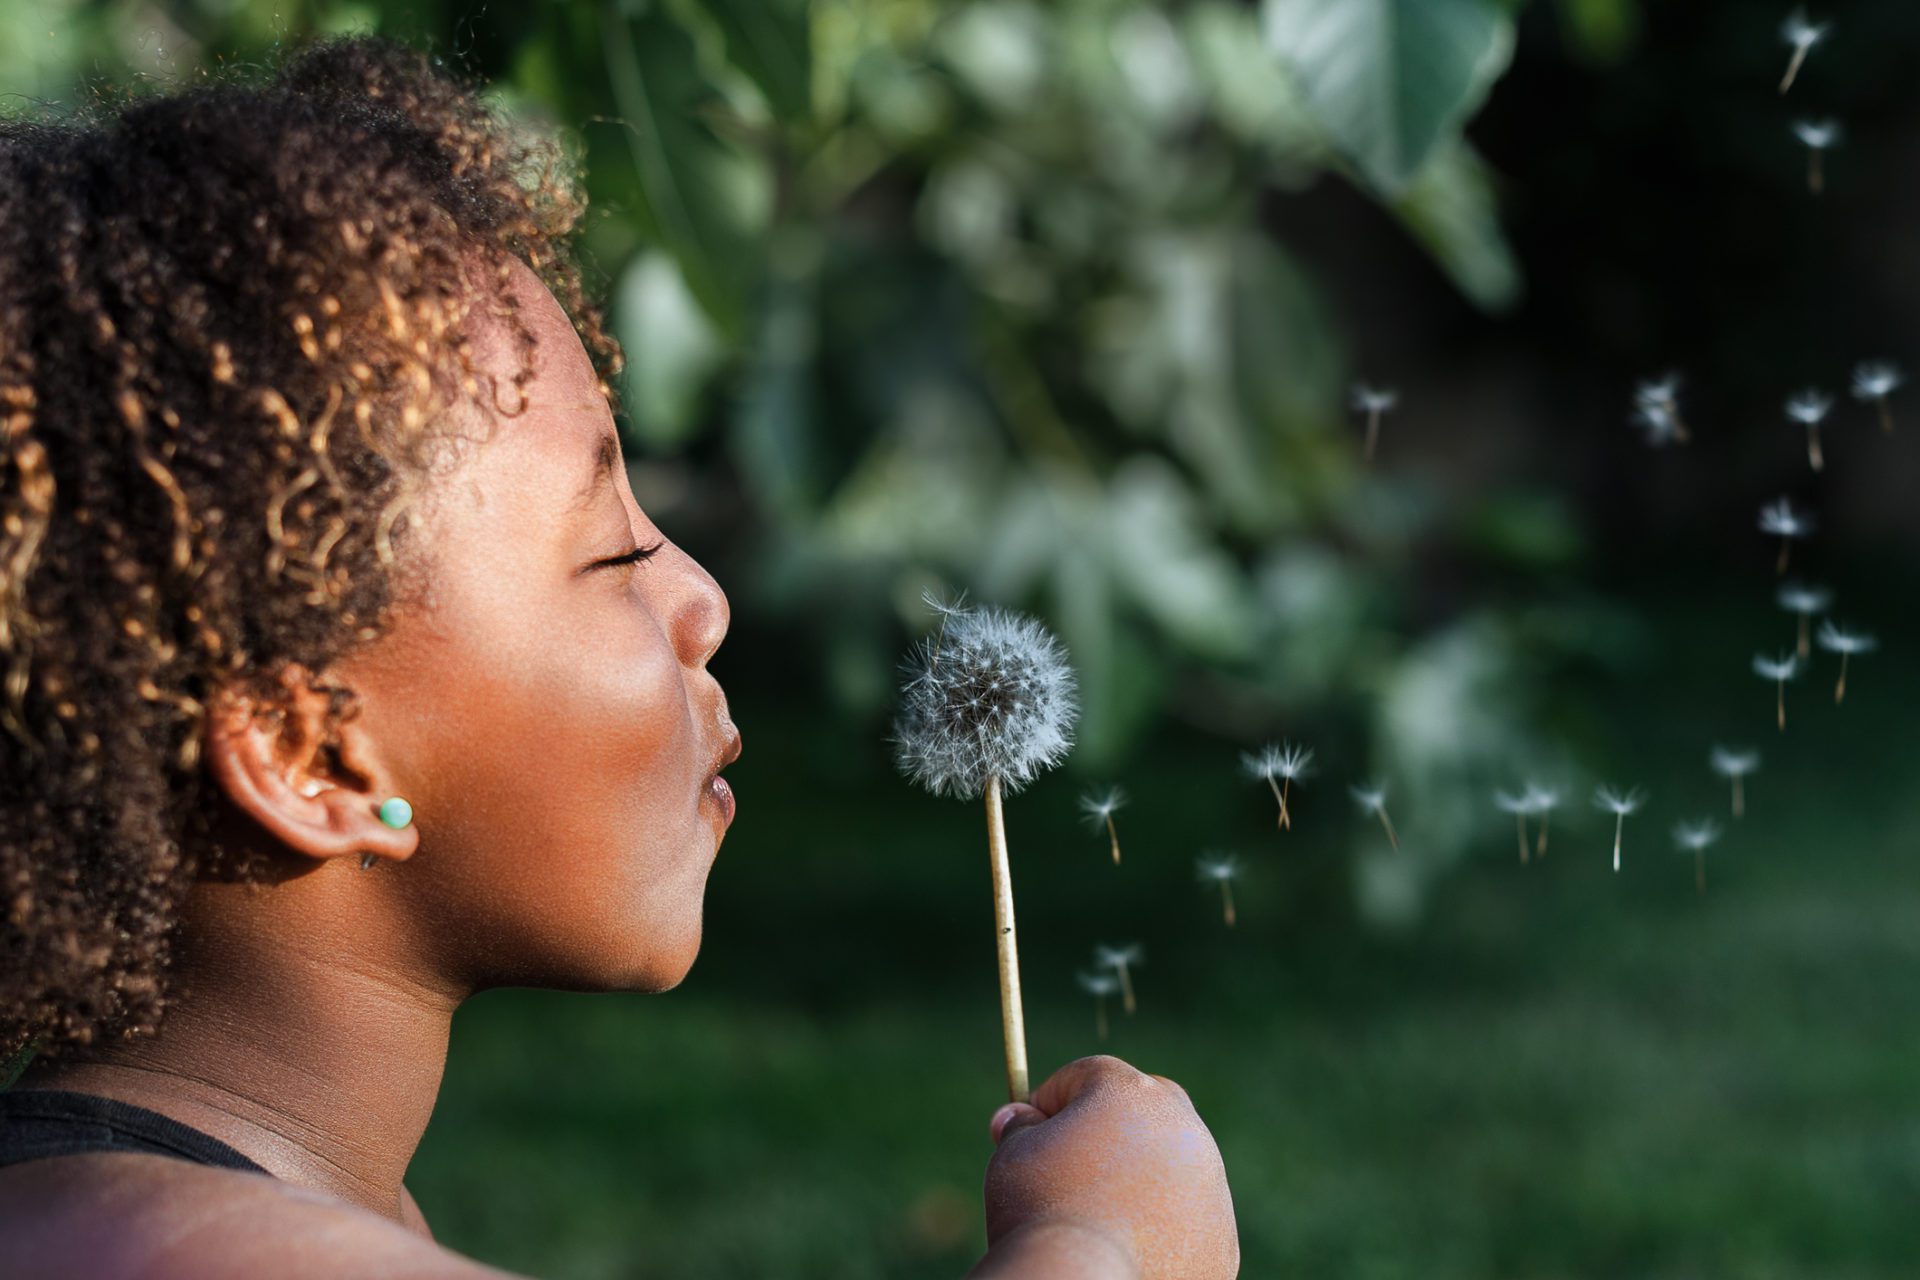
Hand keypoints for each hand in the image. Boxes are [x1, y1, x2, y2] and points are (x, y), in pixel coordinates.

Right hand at [973, 1055, 1237, 1278]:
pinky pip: (1190, 1219)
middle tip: (1076, 1160)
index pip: (1092, 1075)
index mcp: (1130, 1092)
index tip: (1033, 1126)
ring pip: (1174, 1165)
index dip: (1055, 1097)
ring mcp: (1210, 1184)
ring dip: (1143, 1177)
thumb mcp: (1014, 1157)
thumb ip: (1021, 1127)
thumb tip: (1019, 1117)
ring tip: (1101, 1215)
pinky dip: (1164, 1227)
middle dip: (1111, 1124)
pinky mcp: (1222, 1238)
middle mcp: (1181, 1127)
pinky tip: (1129, 1248)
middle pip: (1148, 1106)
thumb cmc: (1040, 1211)